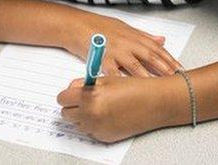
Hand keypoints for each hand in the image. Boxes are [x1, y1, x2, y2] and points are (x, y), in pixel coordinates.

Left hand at [57, 75, 184, 142]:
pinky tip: (106, 114)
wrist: (154, 103)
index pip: (62, 98)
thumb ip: (85, 84)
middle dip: (72, 106)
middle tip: (82, 99)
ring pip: (77, 124)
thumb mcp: (106, 80)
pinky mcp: (104, 137)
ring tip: (98, 106)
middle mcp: (91, 115)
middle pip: (66, 113)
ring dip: (82, 116)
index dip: (67, 94)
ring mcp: (97, 128)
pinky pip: (90, 131)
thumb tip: (72, 89)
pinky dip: (93, 124)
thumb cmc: (133, 88)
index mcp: (89, 97)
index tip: (72, 93)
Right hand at [66, 14, 182, 76]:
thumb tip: (162, 40)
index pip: (156, 48)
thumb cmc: (99, 26)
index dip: (170, 59)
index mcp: (134, 36)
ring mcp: (115, 51)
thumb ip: (144, 36)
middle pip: (150, 57)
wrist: (77, 25)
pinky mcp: (102, 59)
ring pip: (135, 66)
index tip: (181, 69)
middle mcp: (127, 43)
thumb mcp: (125, 27)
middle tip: (176, 79)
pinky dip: (121, 81)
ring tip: (158, 87)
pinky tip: (128, 89)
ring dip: (148, 77)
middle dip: (164, 69)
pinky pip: (113, 73)